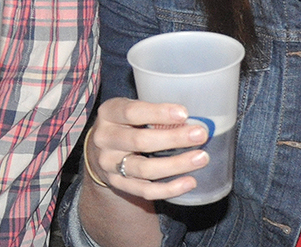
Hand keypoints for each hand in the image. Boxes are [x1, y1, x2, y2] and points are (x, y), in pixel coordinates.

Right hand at [84, 97, 209, 200]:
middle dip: (174, 138)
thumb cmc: (124, 123)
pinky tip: (189, 182)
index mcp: (108, 113)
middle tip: (200, 135)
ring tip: (201, 158)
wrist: (100, 149)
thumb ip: (153, 113)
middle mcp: (105, 139)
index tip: (184, 114)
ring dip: (176, 165)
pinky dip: (169, 188)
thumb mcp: (130, 109)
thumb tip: (189, 121)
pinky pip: (146, 190)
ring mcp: (109, 165)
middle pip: (140, 141)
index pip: (132, 112)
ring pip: (145, 169)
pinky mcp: (118, 185)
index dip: (158, 113)